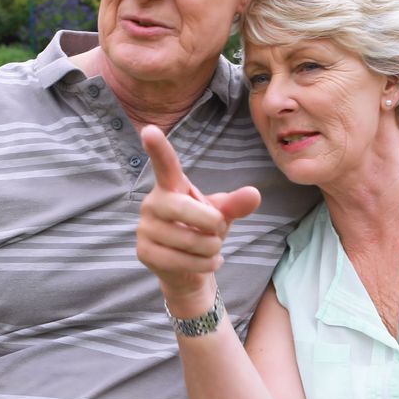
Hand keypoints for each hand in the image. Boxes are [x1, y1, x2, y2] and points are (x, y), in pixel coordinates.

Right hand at [137, 125, 260, 312]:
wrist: (189, 268)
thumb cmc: (203, 231)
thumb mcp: (222, 214)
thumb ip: (235, 204)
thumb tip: (254, 194)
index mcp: (171, 186)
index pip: (164, 164)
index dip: (158, 148)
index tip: (150, 130)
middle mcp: (152, 203)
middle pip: (185, 209)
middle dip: (212, 225)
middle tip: (218, 231)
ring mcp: (145, 228)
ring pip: (189, 240)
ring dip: (211, 248)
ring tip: (209, 248)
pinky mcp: (144, 252)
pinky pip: (182, 261)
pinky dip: (205, 264)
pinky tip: (206, 262)